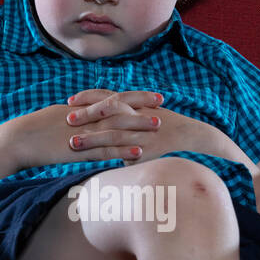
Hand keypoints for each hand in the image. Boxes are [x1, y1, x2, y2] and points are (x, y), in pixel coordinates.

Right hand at [12, 94, 164, 170]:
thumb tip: (89, 117)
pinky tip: (139, 152)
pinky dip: (123, 150)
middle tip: (163, 104)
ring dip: (137, 126)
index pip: (113, 98)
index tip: (152, 95)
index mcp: (81, 108)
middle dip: (141, 105)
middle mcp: (85, 117)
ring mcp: (83, 133)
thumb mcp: (58, 119)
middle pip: (118, 108)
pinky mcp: (79, 150)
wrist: (17, 140)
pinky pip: (105, 150)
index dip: (134, 96)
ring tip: (157, 126)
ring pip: (116, 127)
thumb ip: (77, 118)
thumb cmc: (34, 131)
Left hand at [66, 89, 233, 163]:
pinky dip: (113, 156)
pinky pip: (128, 152)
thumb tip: (109, 123)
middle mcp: (137, 116)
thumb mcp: (146, 116)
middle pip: (107, 111)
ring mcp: (142, 133)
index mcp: (135, 105)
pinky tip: (97, 163)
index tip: (69, 101)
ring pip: (113, 133)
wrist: (193, 134)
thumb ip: (127, 118)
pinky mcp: (148, 149)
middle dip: (85, 114)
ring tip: (73, 142)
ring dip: (92, 138)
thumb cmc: (167, 127)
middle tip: (66, 118)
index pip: (107, 97)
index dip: (88, 98)